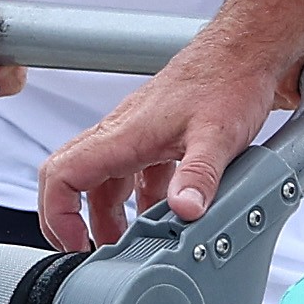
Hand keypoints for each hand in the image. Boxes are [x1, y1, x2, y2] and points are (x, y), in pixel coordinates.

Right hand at [39, 33, 303, 246]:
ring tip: (124, 247)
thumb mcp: (217, 134)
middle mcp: (122, 134)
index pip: (61, 174)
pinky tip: (161, 218)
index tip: (74, 244)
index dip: (56, 214)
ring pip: (103, 181)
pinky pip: (133, 174)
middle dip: (68, 220)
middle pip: (71, 179)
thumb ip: (198, 175)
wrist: (247, 50)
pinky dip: (138, 202)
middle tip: (85, 252)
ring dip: (106, 216)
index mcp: (123, 134)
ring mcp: (137, 135)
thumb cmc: (228, 78)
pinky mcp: (157, 138)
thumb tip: (184, 210)